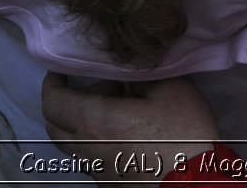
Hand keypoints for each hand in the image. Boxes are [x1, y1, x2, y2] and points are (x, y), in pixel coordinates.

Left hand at [42, 74, 216, 184]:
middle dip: (65, 101)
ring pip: (72, 144)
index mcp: (94, 121)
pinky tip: (124, 133)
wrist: (194, 182)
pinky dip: (95, 140)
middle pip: (55, 125)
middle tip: (93, 86)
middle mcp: (86, 148)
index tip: (63, 68)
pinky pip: (90, 158)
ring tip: (110, 108)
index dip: (52, 81)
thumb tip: (128, 72)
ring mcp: (96, 170)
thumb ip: (141, 74)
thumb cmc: (181, 134)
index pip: (53, 101)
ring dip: (80, 123)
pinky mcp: (109, 183)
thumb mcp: (170, 88)